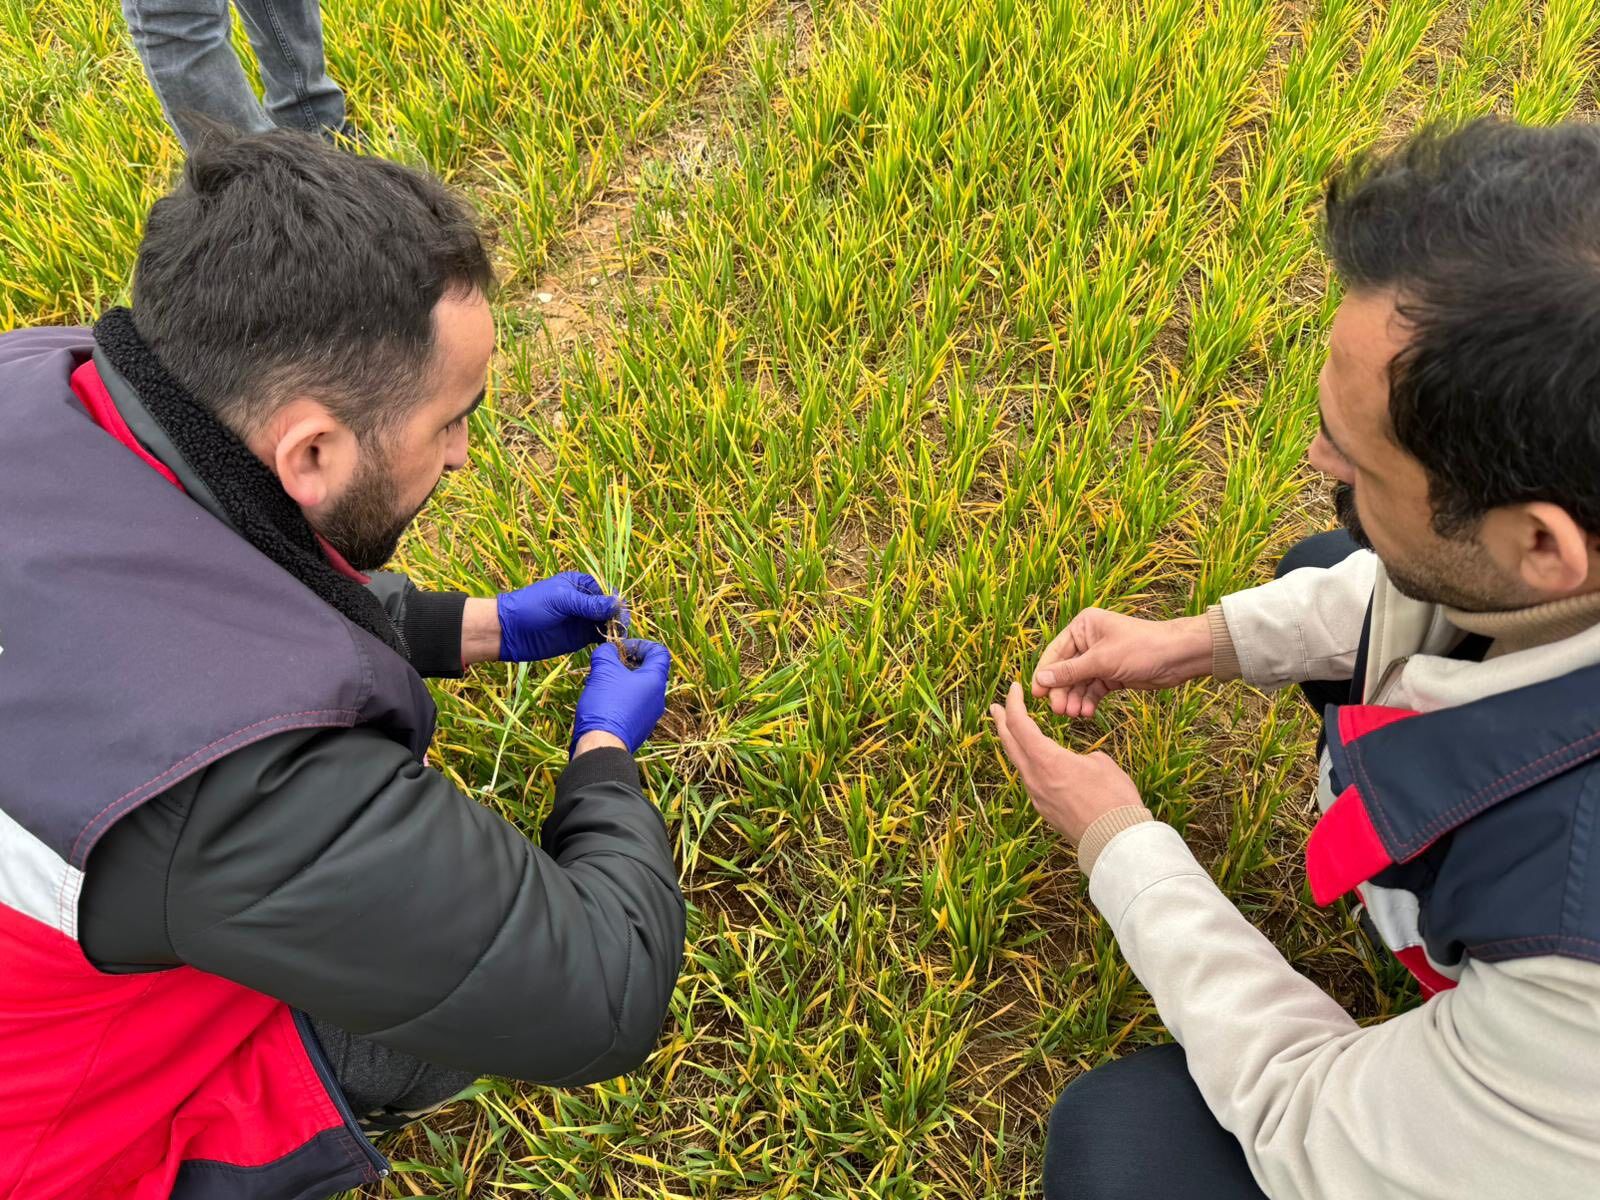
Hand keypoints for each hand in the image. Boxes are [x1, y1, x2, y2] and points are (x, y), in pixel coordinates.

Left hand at [497, 572, 623, 662]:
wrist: (510, 631)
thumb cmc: (532, 607)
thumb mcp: (561, 600)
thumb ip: (588, 603)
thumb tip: (616, 604)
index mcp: (580, 584)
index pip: (606, 590)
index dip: (614, 600)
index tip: (619, 611)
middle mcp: (584, 601)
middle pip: (609, 607)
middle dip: (617, 615)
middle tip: (620, 626)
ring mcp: (583, 620)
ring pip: (607, 622)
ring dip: (614, 628)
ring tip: (617, 635)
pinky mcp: (580, 638)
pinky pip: (599, 636)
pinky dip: (607, 639)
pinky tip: (611, 642)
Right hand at [572, 640, 670, 753]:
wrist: (602, 746)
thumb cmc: (607, 704)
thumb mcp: (603, 670)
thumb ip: (606, 653)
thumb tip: (608, 649)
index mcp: (656, 681)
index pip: (659, 652)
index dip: (640, 644)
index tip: (620, 648)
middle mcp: (658, 698)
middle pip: (647, 671)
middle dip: (627, 662)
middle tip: (608, 664)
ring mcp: (650, 715)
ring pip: (638, 689)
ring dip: (621, 680)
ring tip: (601, 681)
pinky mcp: (638, 728)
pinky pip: (632, 706)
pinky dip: (620, 698)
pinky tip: (602, 701)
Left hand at [990, 683, 1142, 842]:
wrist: (1115, 841)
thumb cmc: (1114, 799)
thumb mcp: (1101, 763)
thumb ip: (1081, 757)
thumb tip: (1076, 763)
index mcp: (1046, 761)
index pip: (1020, 724)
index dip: (1014, 703)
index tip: (1013, 687)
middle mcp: (1034, 778)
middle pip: (1010, 744)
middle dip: (1002, 722)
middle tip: (996, 707)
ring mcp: (1037, 797)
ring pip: (1019, 763)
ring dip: (1014, 744)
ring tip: (1013, 732)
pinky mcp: (1045, 811)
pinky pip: (1031, 781)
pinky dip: (1029, 763)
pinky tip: (1036, 762)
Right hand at [1031, 609, 1211, 717]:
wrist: (1178, 657)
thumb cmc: (1140, 648)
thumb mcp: (1101, 660)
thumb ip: (1070, 672)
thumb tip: (1041, 679)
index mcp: (1083, 627)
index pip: (1056, 652)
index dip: (1045, 674)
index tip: (1037, 695)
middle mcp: (1088, 641)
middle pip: (1065, 671)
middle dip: (1063, 691)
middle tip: (1060, 711)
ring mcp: (1100, 659)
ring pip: (1079, 683)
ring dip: (1075, 699)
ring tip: (1076, 715)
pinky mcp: (1111, 674)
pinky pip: (1093, 690)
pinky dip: (1089, 701)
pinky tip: (1088, 713)